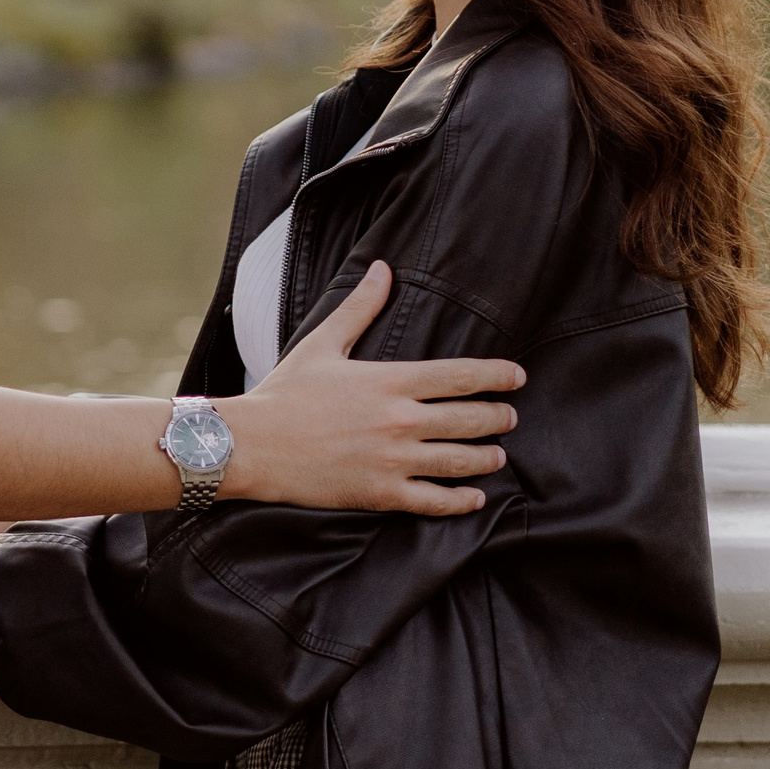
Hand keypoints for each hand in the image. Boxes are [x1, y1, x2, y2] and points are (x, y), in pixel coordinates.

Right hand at [223, 261, 522, 515]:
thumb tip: (383, 268)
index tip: (517, 377)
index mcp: (389, 380)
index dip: (496, 376)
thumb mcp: (322, 343)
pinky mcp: (381, 493)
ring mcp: (392, 460)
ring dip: (486, 457)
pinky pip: (434, 500)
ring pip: (459, 461)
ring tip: (497, 454)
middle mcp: (399, 420)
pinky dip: (460, 500)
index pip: (460, 375)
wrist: (252, 445)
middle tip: (511, 417)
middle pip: (469, 418)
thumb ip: (360, 308)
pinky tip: (475, 496)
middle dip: (498, 417)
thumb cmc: (285, 392)